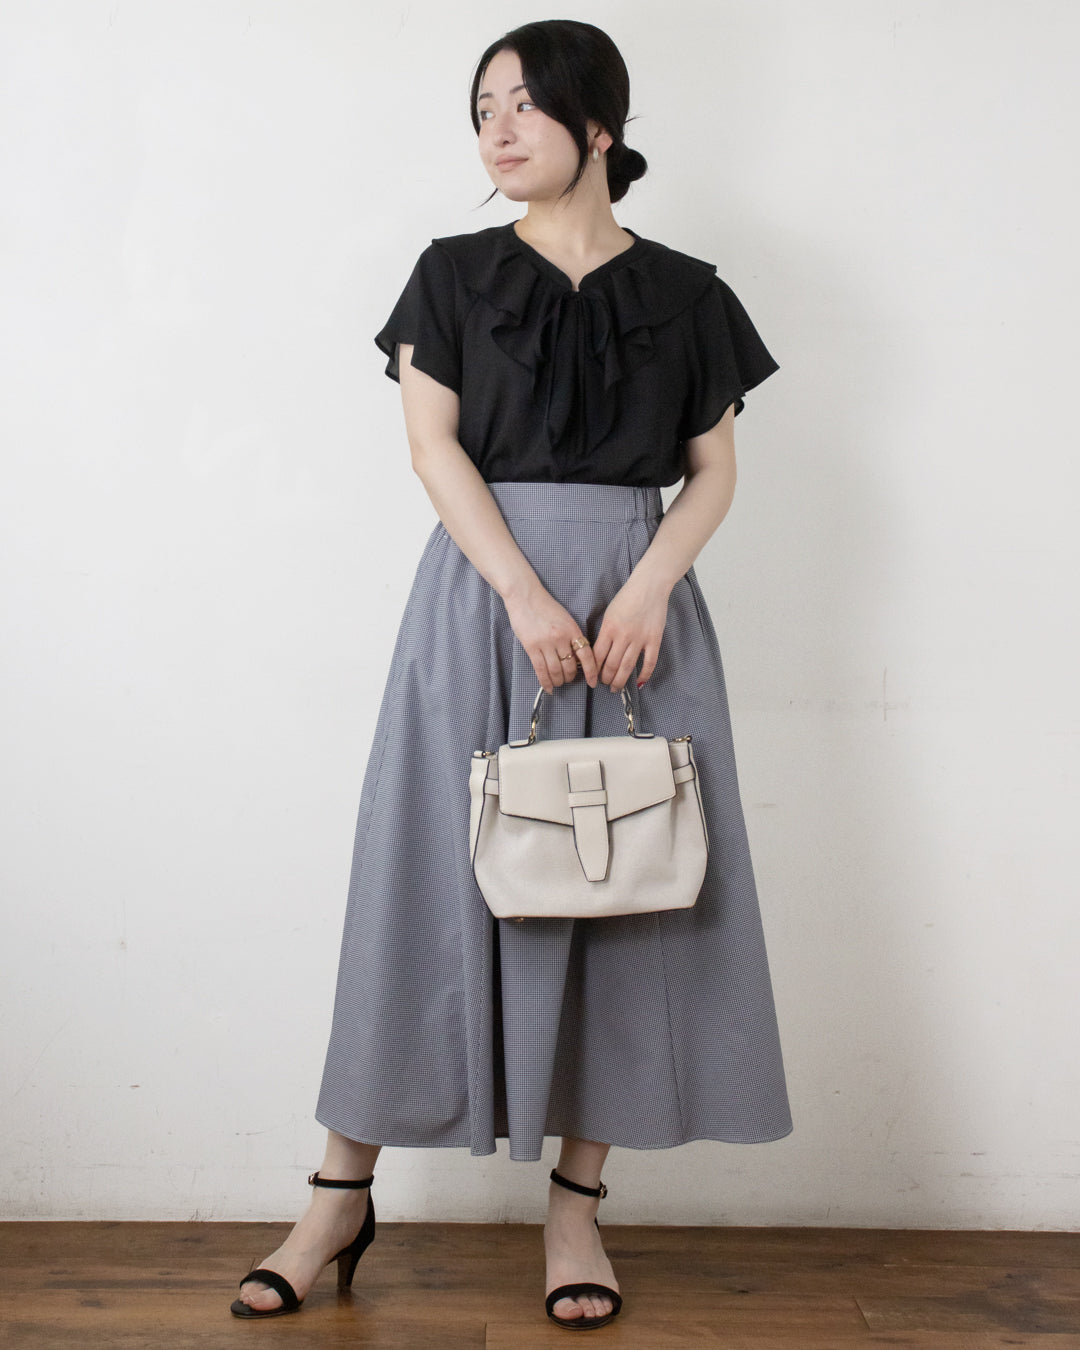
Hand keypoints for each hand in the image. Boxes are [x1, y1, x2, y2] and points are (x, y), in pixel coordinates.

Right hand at [502, 584, 598, 693]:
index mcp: (572, 630)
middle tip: (569, 679)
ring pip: (556, 671)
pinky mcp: (531, 647)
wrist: (525, 596)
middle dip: (571, 677)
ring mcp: (545, 643)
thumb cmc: (546, 606)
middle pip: (570, 666)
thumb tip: (577, 657)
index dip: (591, 672)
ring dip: (559, 680)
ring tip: (559, 682)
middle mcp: (561, 638)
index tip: (593, 682)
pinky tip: (548, 688)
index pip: (587, 655)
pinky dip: (545, 682)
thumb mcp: (566, 619)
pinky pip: (540, 670)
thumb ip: (572, 636)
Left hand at [592, 574, 670, 691]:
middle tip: (604, 684)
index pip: (597, 656)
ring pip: (628, 667)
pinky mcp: (654, 639)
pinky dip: (644, 675)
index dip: (593, 670)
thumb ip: (605, 633)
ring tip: (615, 688)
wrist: (649, 586)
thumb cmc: (626, 598)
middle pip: (611, 665)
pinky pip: (649, 662)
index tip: (592, 677)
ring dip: (620, 680)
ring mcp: (640, 639)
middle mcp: (623, 636)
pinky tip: (639, 683)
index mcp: (609, 628)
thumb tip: (599, 653)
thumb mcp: (609, 614)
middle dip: (605, 678)